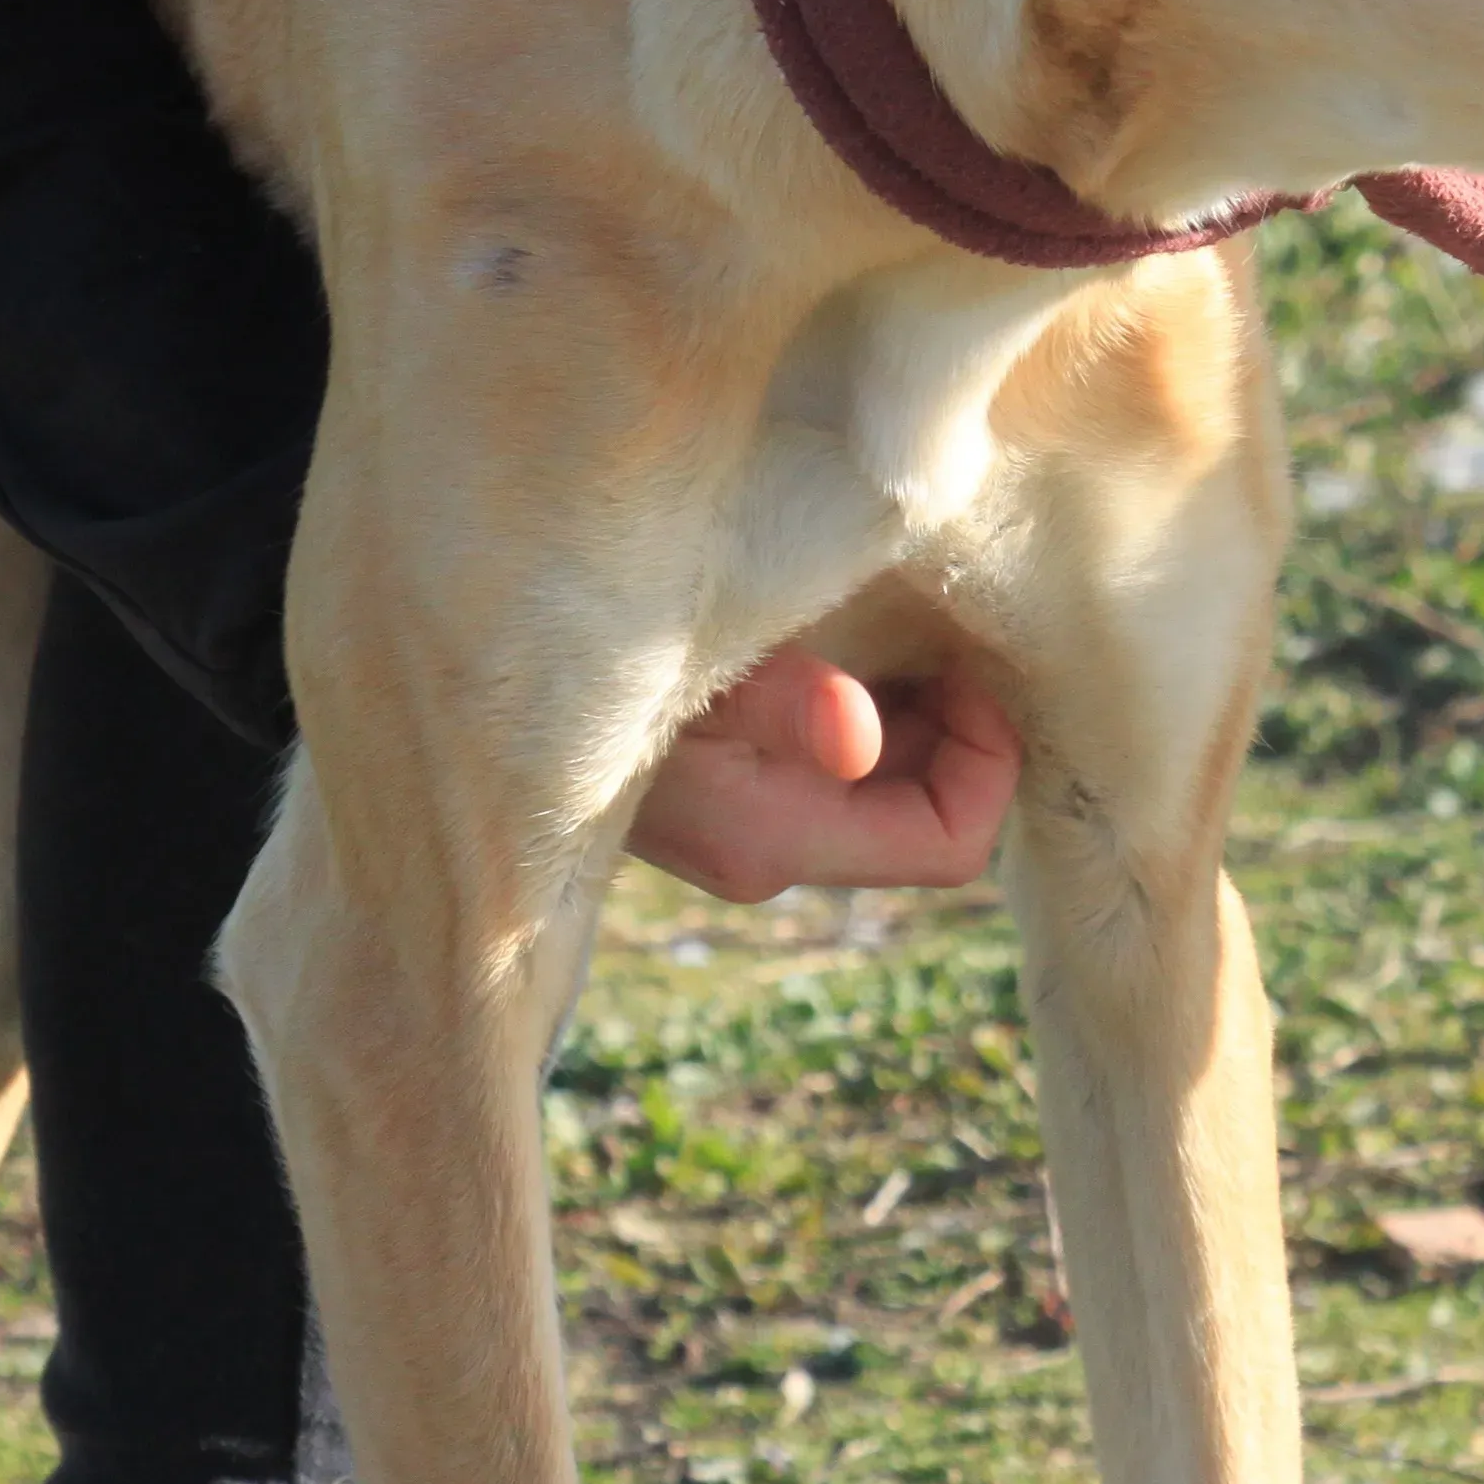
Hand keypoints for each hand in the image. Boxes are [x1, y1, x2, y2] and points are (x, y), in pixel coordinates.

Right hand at [625, 645, 1021, 903]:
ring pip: (888, 790)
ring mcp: (750, 831)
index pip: (950, 847)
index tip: (977, 676)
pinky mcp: (731, 796)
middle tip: (949, 635)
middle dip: (959, 732)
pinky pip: (841, 768)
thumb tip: (857, 736)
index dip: (990, 765)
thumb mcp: (694, 662)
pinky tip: (850, 639)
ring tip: (904, 628)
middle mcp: (772, 855)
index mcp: (776, 839)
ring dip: (916, 715)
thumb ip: (782, 696)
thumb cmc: (598, 650)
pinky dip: (870, 709)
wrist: (493, 679)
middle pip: (927, 815)